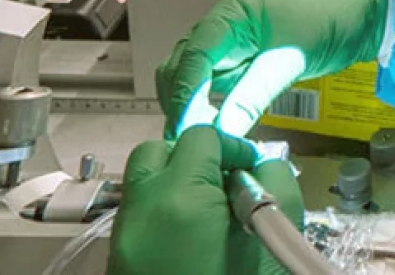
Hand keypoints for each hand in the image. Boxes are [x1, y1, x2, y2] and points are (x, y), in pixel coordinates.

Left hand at [107, 126, 301, 274]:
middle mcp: (142, 206)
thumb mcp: (276, 239)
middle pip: (159, 149)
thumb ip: (277, 187)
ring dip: (175, 182)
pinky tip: (190, 239)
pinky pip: (138, 213)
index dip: (232, 147)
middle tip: (225, 185)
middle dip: (193, 157)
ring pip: (143, 180)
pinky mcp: (117, 257)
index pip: (202, 137)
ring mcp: (123, 233)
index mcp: (182, 196)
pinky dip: (162, 210)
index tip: (252, 171)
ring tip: (208, 214)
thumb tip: (261, 168)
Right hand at [158, 0, 388, 135]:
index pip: (194, 54)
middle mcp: (223, 19)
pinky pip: (213, 76)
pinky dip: (207, 99)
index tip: (182, 129)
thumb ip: (250, 98)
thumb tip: (218, 136)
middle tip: (186, 140)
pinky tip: (211, 124)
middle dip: (179, 99)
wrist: (361, 13)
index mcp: (232, 10)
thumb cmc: (328, 26)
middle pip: (183, 62)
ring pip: (193, 71)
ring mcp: (230, 35)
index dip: (184, 93)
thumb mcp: (288, 63)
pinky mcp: (240, 51)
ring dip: (190, 102)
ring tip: (196, 137)